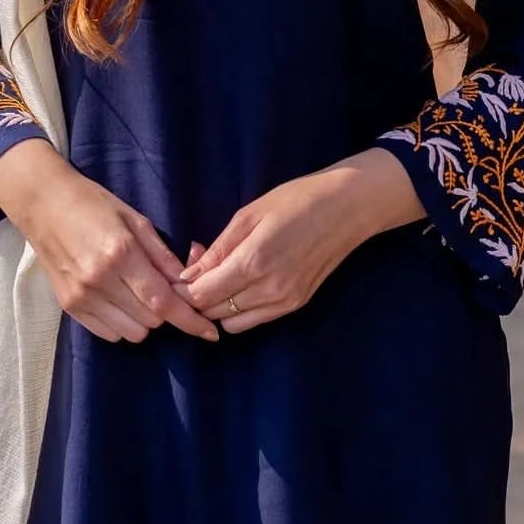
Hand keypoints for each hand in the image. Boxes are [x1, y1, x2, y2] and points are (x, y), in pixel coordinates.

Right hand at [0, 142, 217, 344]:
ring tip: (138, 292)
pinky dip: (122, 324)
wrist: (42, 203)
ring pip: (132, 333)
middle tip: (162, 289)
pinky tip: (119, 300)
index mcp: (121, 253)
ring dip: (145, 319)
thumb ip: (162, 255)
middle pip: (150, 320)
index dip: (190, 320)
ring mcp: (82, 296)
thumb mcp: (135, 219)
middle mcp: (100, 280)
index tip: (210, 332)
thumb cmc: (93, 203)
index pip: (162, 301)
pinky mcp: (69, 306)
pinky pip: (108, 334)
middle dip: (166, 310)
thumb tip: (188, 284)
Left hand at [175, 163, 376, 332]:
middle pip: (214, 312)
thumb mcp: (249, 215)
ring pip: (232, 324)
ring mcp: (286, 302)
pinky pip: (255, 320)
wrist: (348, 207)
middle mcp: (269, 290)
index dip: (182, 289)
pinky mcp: (297, 305)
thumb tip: (188, 276)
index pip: (202, 295)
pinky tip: (240, 285)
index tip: (176, 275)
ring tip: (218, 279)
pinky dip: (239, 310)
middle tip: (196, 271)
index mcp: (254, 262)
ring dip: (218, 307)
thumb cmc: (296, 200)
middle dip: (197, 297)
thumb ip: (217, 249)